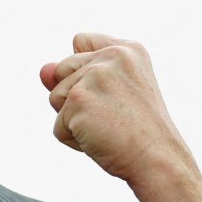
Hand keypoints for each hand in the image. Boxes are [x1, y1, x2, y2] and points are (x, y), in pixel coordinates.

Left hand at [40, 33, 201, 201]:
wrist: (158, 160)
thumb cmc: (140, 133)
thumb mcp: (114, 96)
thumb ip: (76, 76)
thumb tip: (43, 70)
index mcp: (127, 50)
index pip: (80, 41)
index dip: (83, 71)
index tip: (111, 95)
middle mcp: (112, 56)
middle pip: (61, 70)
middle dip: (75, 99)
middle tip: (112, 116)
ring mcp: (94, 76)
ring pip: (56, 99)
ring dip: (74, 121)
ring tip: (107, 129)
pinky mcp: (78, 100)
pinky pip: (58, 126)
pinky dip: (74, 140)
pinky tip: (100, 141)